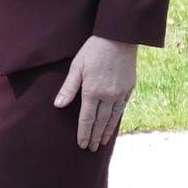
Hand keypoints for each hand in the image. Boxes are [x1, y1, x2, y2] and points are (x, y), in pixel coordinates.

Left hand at [54, 35, 137, 149]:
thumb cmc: (93, 50)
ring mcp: (121, 93)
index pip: (87, 118)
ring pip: (113, 117)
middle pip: (101, 122)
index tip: (82, 144)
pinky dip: (117, 119)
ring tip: (103, 142)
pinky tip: (114, 123)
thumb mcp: (77, 67)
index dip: (84, 132)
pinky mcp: (129, 88)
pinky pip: (122, 108)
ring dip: (107, 131)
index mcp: (93, 91)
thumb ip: (68, 88)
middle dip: (96, 136)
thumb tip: (58, 105)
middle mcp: (108, 96)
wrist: (119, 38)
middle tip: (92, 149)